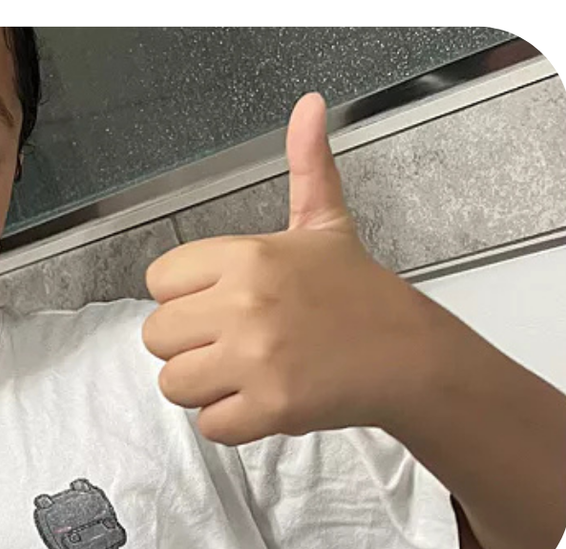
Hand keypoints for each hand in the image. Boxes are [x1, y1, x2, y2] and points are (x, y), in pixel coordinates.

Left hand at [142, 93, 440, 445]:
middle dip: (190, 345)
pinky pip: (209, 426)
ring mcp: (256, 359)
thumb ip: (306, 166)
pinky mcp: (271, 408)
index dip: (184, 297)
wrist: (409, 354)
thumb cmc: (357, 291)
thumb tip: (310, 105)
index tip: (220, 302)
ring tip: (245, 372)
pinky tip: (261, 400)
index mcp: (246, 256)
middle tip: (234, 343)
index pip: (157, 282)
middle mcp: (244, 304)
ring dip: (203, 387)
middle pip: (156, 336)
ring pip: (173, 385)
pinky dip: (230, 422)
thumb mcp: (325, 224)